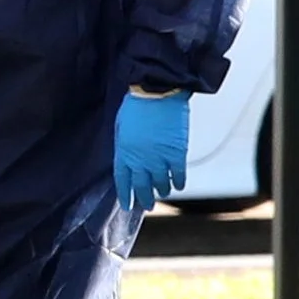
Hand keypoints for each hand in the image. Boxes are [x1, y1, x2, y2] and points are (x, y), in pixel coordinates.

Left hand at [113, 91, 190, 215]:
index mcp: (123, 152)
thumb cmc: (136, 105)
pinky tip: (178, 186)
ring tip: (163, 194)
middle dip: (144, 198)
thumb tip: (128, 158)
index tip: (127, 205)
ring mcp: (159, 157)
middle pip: (142, 186)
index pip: (123, 181)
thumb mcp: (121, 126)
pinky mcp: (176, 152)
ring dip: (161, 191)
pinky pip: (178, 174)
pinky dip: (178, 182)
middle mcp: (140, 159)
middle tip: (147, 206)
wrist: (157, 93)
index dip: (125, 195)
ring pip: (160, 182)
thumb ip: (124, 146)